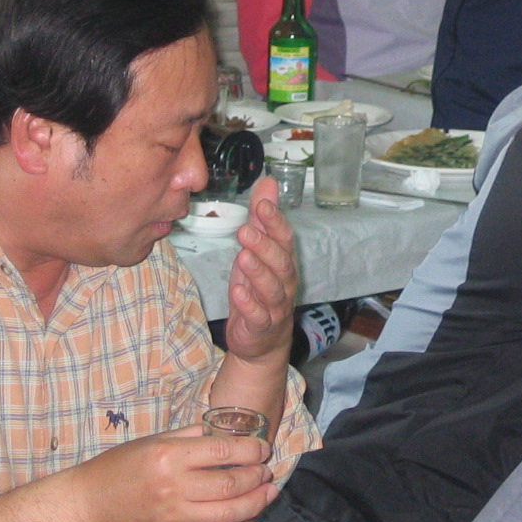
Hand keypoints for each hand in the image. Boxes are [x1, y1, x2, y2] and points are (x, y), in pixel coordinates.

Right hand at [69, 425, 276, 521]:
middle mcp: (175, 488)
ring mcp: (175, 517)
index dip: (250, 450)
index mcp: (170, 457)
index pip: (223, 452)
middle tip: (266, 470)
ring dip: (256, 503)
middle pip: (230, 484)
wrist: (88, 506)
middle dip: (256, 476)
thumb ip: (188, 436)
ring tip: (269, 492)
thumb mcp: (151, 440)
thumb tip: (222, 432)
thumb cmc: (119, 467)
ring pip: (228, 513)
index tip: (263, 448)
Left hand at [223, 175, 296, 364]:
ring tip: (243, 257)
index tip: (262, 205)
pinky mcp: (262, 326)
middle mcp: (284, 282)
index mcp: (283, 260)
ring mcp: (275, 305)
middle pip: (281, 262)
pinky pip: (258, 315)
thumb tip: (268, 181)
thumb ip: (263, 218)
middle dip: (265, 246)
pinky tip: (237, 291)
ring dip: (258, 272)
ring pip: (272, 288)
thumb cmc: (259, 290)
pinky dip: (249, 304)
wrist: (262, 340)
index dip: (275, 222)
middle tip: (245, 231)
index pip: (284, 238)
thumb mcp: (257, 250)